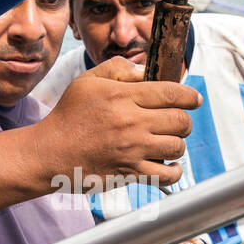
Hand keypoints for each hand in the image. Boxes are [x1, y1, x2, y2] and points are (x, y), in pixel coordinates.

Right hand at [38, 57, 199, 187]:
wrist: (49, 153)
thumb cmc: (68, 115)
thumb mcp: (87, 81)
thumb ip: (118, 68)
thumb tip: (146, 72)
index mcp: (123, 96)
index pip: (172, 93)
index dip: (190, 96)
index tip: (194, 99)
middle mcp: (131, 123)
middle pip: (180, 121)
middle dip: (184, 120)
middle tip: (176, 122)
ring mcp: (132, 150)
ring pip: (177, 147)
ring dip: (177, 144)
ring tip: (166, 142)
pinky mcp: (130, 173)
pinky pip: (167, 175)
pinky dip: (175, 171)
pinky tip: (170, 165)